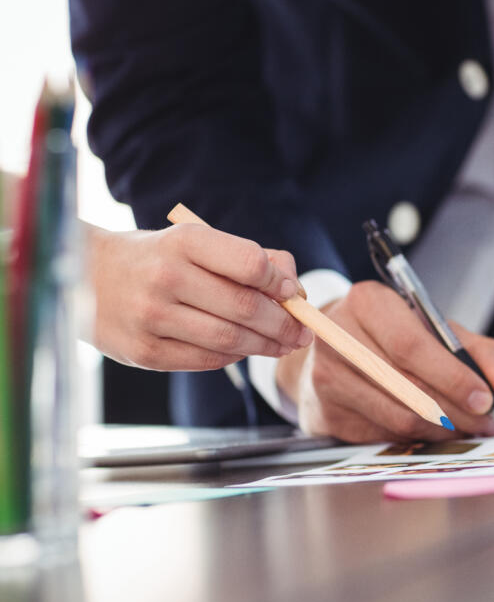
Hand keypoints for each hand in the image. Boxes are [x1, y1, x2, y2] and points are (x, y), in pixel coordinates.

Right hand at [88, 224, 311, 370]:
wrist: (82, 276)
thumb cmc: (157, 258)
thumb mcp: (195, 243)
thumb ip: (247, 260)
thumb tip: (295, 290)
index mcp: (184, 242)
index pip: (251, 264)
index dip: (281, 283)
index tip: (294, 294)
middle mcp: (166, 277)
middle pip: (246, 308)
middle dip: (284, 324)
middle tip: (303, 331)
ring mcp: (151, 317)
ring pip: (229, 339)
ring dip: (266, 345)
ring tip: (283, 344)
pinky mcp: (143, 352)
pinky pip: (206, 359)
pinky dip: (233, 356)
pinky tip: (244, 349)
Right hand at [275, 281, 493, 443]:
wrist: (335, 350)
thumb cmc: (393, 336)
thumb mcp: (437, 328)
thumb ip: (477, 350)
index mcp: (367, 303)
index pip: (411, 346)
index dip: (452, 376)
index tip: (485, 398)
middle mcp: (337, 337)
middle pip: (406, 386)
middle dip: (455, 410)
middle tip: (486, 422)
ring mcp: (325, 378)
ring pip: (397, 417)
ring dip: (441, 429)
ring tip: (468, 428)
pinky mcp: (325, 415)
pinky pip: (383, 436)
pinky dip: (418, 438)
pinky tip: (437, 432)